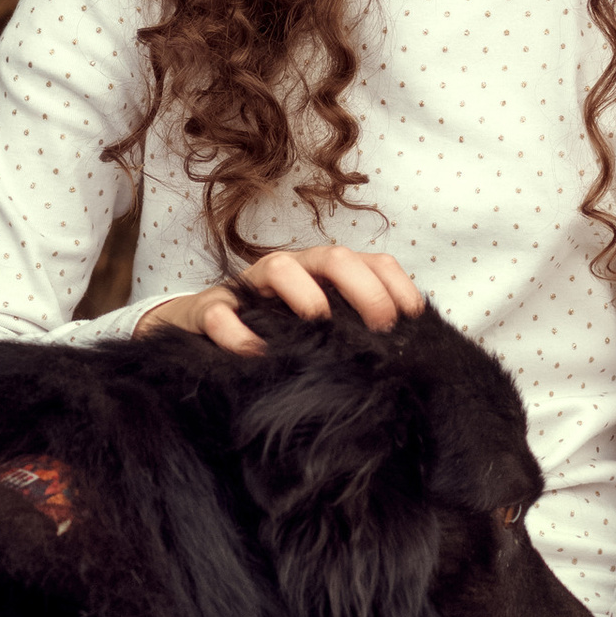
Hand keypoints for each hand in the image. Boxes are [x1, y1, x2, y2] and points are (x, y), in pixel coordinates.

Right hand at [136, 242, 422, 356]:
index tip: (414, 320)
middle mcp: (292, 270)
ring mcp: (250, 287)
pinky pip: (221, 313)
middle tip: (380, 327)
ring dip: (305, 292)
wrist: (201, 334)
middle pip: (333, 257)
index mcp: (324, 273)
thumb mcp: (320, 331)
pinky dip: (237, 331)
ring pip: (278, 267)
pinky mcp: (209, 310)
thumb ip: (356, 334)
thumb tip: (408, 359)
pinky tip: (256, 353)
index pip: (372, 262)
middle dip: (363, 287)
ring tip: (320, 322)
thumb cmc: (276, 334)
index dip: (396, 285)